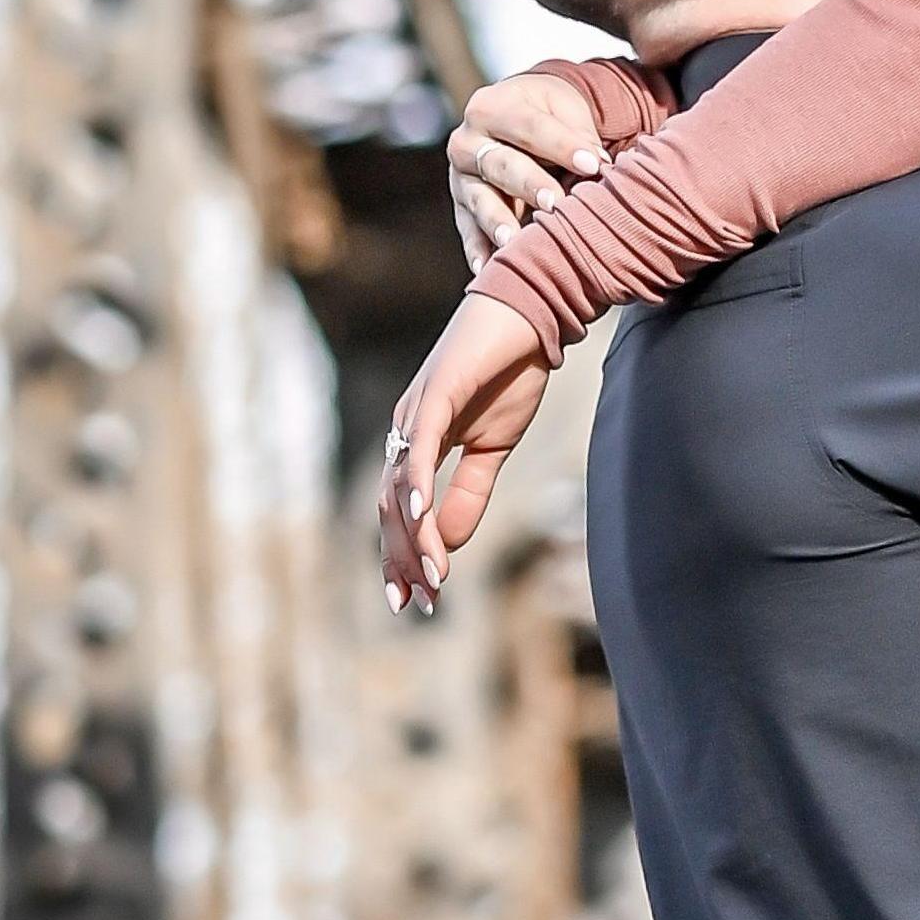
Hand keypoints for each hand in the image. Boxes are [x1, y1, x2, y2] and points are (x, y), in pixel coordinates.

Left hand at [378, 296, 553, 611]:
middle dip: (401, 559)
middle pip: (390, 508)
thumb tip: (452, 540)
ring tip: (431, 578)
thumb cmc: (511, 373)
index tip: (415, 598)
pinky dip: (417, 486)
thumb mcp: (496, 446)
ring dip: (413, 537)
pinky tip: (423, 520)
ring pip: (400, 487)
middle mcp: (406, 431)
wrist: (530, 317)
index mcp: (419, 444)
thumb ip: (471, 491)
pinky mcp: (435, 395)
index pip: (399, 510)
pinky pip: (421, 449)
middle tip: (417, 603)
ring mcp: (415, 414)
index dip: (403, 555)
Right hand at [447, 72, 607, 269]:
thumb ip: (578, 134)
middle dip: (530, 184)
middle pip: (500, 164)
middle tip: (557, 203)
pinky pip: (467, 230)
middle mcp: (467, 140)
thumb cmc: (551, 116)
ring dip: (498, 221)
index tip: (595, 163)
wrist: (520, 119)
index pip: (528, 126)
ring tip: (514, 242)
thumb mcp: (565, 111)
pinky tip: (487, 269)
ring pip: (480, 199)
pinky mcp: (462, 206)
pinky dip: (477, 250)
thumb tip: (599, 167)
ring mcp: (461, 177)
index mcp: (492, 107)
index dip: (562, 145)